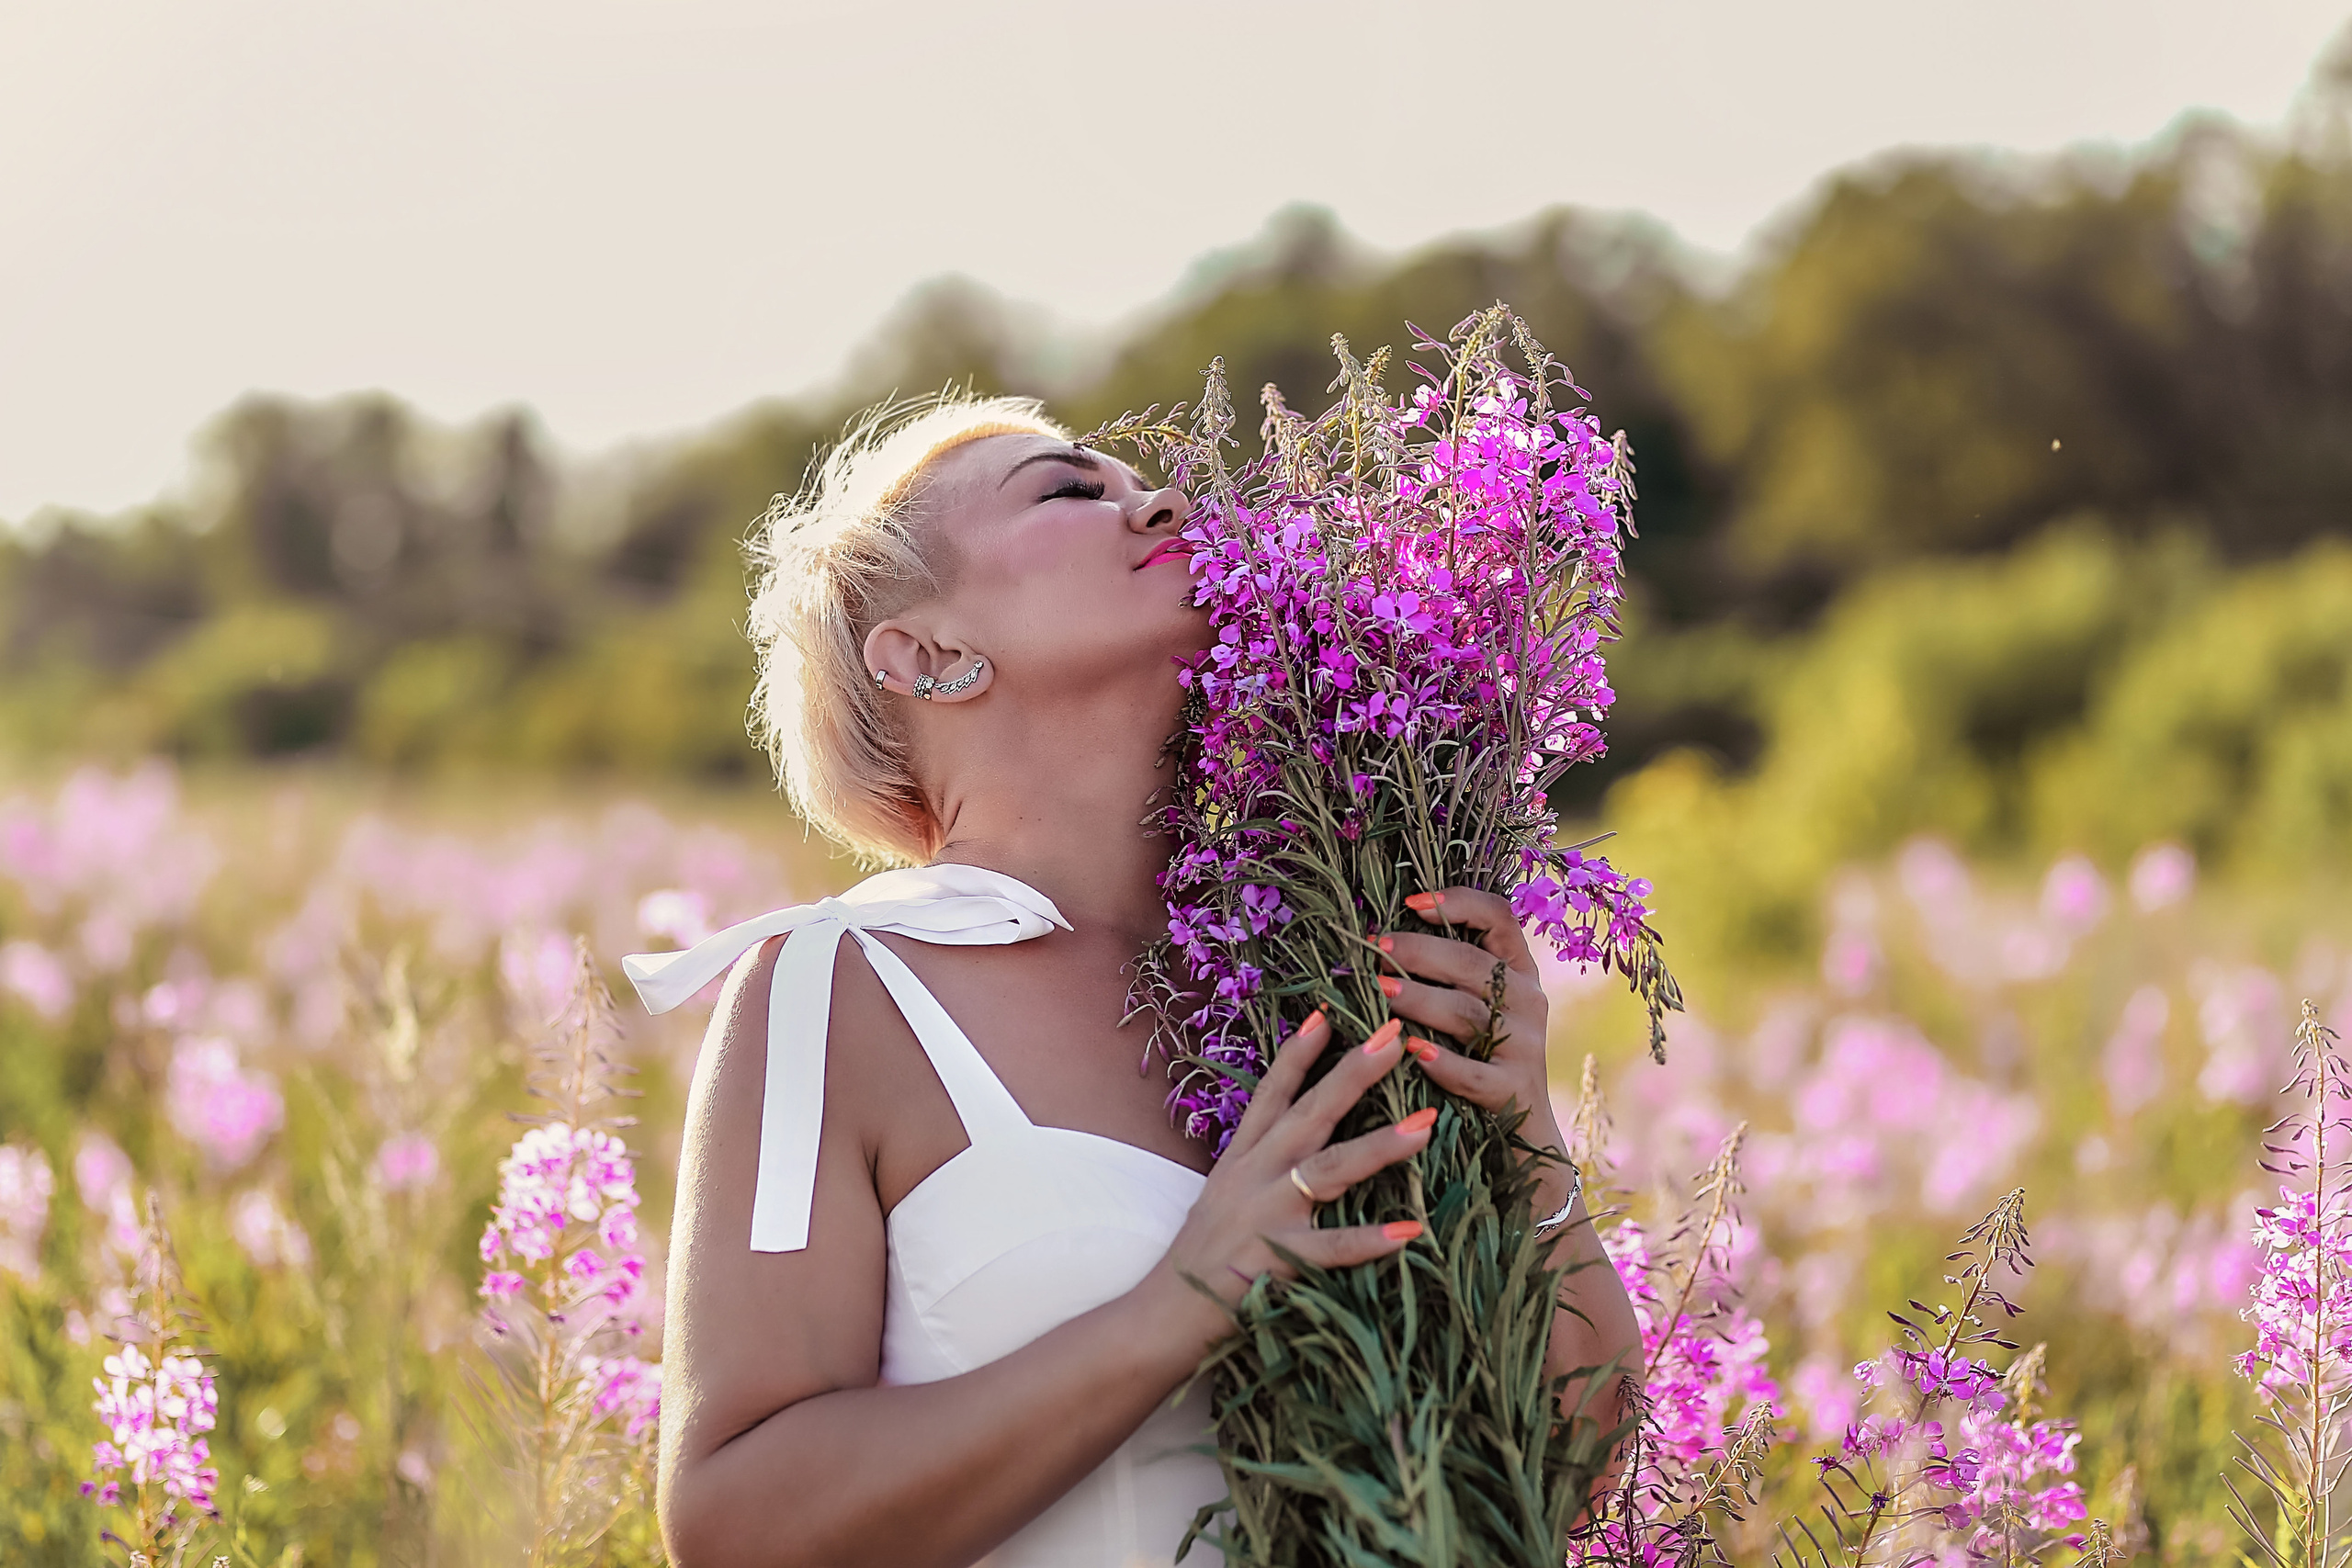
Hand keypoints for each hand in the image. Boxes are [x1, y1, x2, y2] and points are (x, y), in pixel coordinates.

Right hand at [1151, 1011, 1432, 1348]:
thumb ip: (1258, 1166)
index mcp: (1242, 1158)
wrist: (1160, 1313)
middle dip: (1354, 1074)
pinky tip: (1409, 1232)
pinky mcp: (1276, 1258)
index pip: (1272, 1094)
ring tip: (1425, 1126)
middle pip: (1310, 1113)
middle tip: (1395, 1038)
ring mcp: (1266, 1214)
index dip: (1298, 1054)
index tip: (1326, 1014)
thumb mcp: (1223, 1195)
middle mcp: (1254, 1175)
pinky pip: (1331, 1247)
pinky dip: (1369, 1240)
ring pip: (1328, 1169)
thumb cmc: (1202, 1256)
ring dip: (1379, 1146)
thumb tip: (1297, 1141)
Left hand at [1374, 886, 1571, 1208]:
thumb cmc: (1482, 1063)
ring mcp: (1526, 1046)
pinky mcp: (1513, 1090)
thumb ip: (1447, 975)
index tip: (1412, 902)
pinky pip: (1474, 1073)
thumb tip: (1380, 939)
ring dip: (1420, 1000)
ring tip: (1379, 992)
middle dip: (1420, 951)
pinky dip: (1443, 1062)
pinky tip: (1413, 1053)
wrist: (1526, 1140)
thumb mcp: (1476, 1012)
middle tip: (1376, 949)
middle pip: (1473, 963)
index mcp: (1519, 972)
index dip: (1459, 902)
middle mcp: (1529, 1001)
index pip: (1501, 917)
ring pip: (1467, 1012)